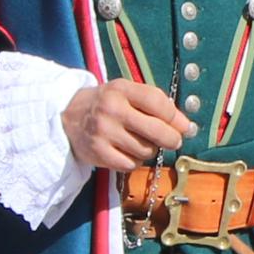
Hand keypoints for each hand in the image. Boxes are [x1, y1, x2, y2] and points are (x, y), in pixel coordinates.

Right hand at [62, 77, 192, 170]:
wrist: (68, 117)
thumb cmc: (107, 104)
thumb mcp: (126, 93)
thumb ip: (155, 103)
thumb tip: (186, 126)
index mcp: (121, 89)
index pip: (158, 102)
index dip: (176, 117)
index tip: (184, 126)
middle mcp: (112, 110)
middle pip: (156, 130)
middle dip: (172, 139)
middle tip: (174, 141)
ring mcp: (103, 133)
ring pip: (146, 150)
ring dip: (149, 150)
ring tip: (140, 142)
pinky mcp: (98, 153)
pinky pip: (131, 164)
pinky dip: (134, 161)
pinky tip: (126, 152)